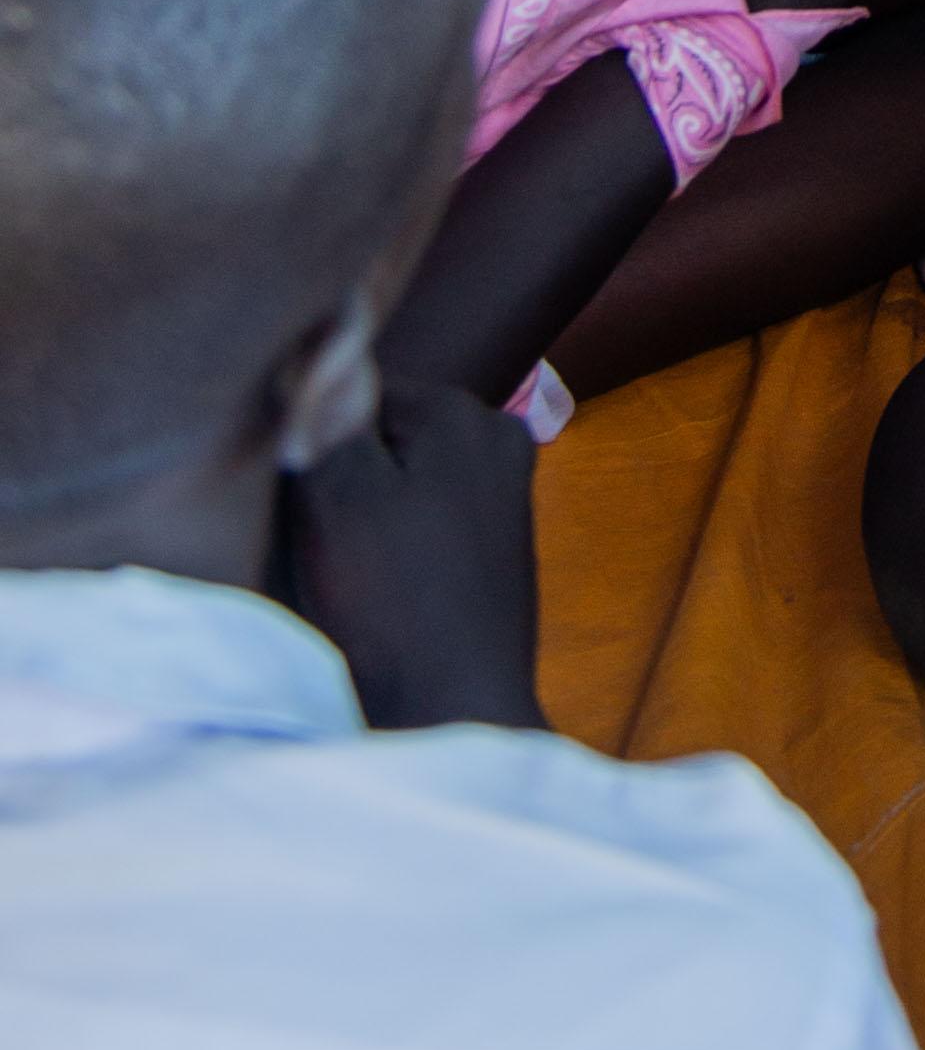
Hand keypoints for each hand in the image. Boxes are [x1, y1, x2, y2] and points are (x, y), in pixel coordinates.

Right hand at [277, 377, 543, 728]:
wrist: (453, 719)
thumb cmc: (393, 609)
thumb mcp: (339, 502)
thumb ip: (328, 416)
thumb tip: (326, 331)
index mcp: (465, 413)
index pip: (353, 393)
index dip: (309, 445)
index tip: (295, 502)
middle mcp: (498, 436)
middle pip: (378, 435)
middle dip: (339, 476)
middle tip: (318, 545)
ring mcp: (504, 492)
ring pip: (395, 480)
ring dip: (360, 517)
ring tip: (350, 575)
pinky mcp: (496, 545)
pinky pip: (420, 522)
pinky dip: (390, 547)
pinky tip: (377, 593)